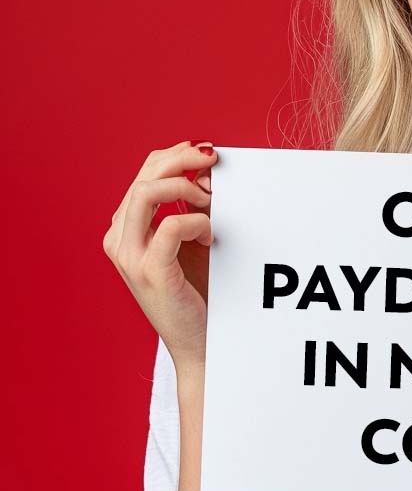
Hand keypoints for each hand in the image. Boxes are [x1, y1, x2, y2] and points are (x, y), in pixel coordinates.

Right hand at [102, 139, 219, 372]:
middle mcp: (120, 239)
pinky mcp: (150, 272)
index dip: (175, 155)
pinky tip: (209, 236)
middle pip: (144, 177)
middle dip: (181, 160)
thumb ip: (196, 203)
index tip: (207, 151)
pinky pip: (172, 226)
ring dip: (186, 188)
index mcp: (126, 228)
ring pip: (146, 193)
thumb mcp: (194, 236)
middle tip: (213, 161)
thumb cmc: (198, 286)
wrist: (199, 338)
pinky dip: (197, 221)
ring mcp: (130, 257)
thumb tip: (208, 169)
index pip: (145, 174)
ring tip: (210, 203)